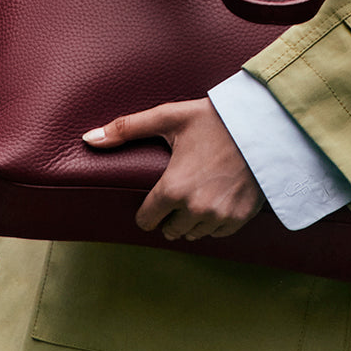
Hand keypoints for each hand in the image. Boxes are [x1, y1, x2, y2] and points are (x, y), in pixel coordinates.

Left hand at [83, 98, 264, 240]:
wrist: (263, 124)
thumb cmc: (214, 119)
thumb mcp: (169, 117)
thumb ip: (126, 129)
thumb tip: (87, 139)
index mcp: (173, 188)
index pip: (147, 220)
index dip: (147, 210)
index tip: (154, 199)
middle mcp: (195, 208)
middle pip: (170, 230)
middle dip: (170, 215)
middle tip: (178, 192)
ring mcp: (219, 216)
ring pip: (193, 233)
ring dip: (191, 220)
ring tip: (197, 195)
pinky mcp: (240, 218)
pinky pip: (217, 233)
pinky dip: (214, 221)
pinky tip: (216, 199)